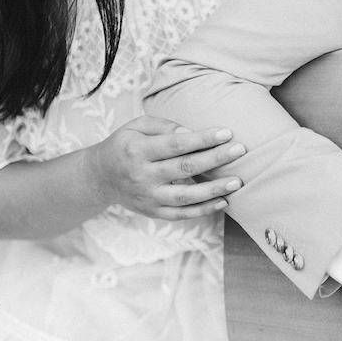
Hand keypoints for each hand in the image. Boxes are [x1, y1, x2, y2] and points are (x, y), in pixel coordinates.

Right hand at [84, 116, 245, 219]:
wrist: (100, 177)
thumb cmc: (125, 145)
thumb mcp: (136, 127)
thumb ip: (163, 126)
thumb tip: (191, 132)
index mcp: (137, 150)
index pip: (176, 144)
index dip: (203, 139)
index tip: (227, 133)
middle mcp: (142, 175)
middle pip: (185, 168)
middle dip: (215, 159)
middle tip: (241, 150)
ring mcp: (148, 197)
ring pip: (186, 196)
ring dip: (214, 189)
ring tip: (237, 181)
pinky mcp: (153, 212)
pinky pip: (182, 214)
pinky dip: (204, 209)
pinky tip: (223, 201)